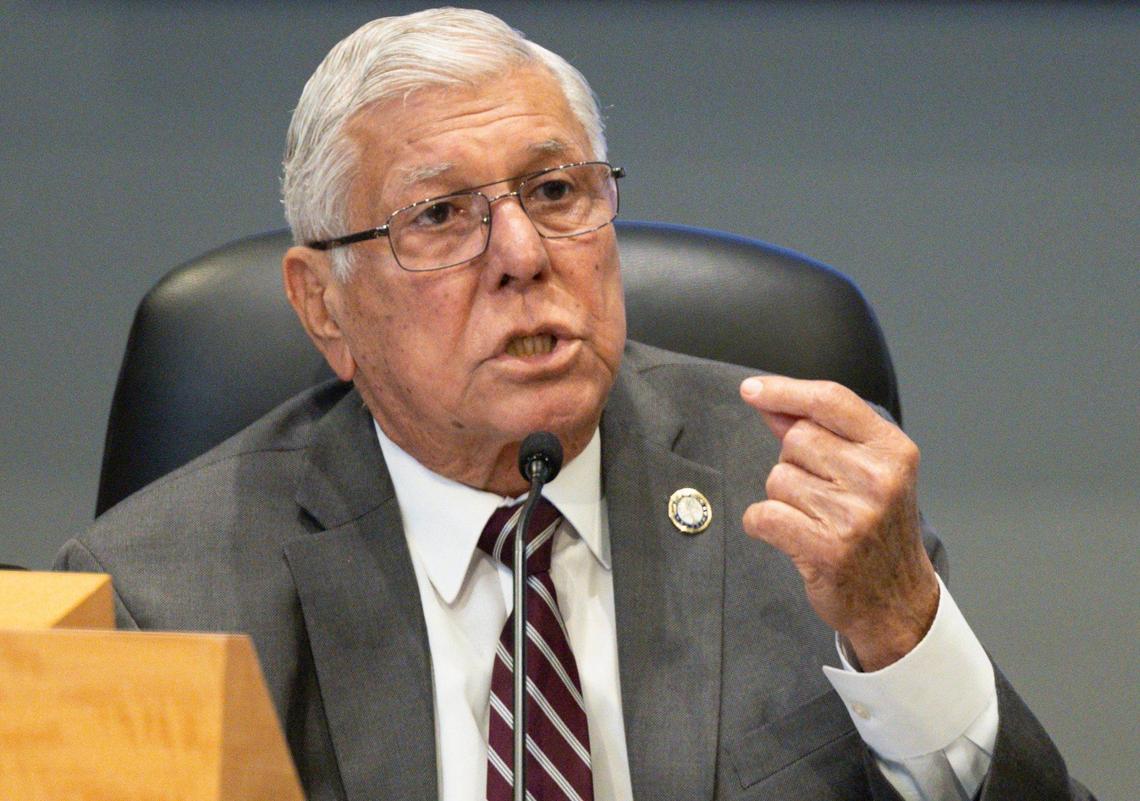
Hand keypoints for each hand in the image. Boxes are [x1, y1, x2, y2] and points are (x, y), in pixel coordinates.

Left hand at [740, 375, 938, 670]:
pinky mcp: (825, 548)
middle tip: (821, 495)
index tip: (751, 390)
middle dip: (794, 463)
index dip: (785, 391)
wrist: (896, 600)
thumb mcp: (867, 472)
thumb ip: (820, 433)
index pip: (830, 401)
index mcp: (893, 450)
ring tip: (815, 519)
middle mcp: (879, 478)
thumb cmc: (877, 529)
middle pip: (796, 440)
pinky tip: (792, 536)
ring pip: (777, 478)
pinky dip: (763, 524)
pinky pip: (763, 514)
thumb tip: (771, 403)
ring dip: (783, 498)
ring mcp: (854, 514)